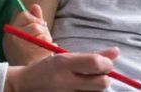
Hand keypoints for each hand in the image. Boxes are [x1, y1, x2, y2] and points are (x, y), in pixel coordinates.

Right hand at [4, 3, 52, 64]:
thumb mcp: (26, 34)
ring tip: (41, 49)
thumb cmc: (26, 53)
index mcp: (11, 32)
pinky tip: (45, 55)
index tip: (37, 27)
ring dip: (47, 41)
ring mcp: (22, 49)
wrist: (22, 78)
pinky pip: (50, 46)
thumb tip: (36, 6)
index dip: (35, 20)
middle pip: (36, 26)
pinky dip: (51, 49)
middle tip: (39, 41)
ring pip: (44, 36)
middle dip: (43, 31)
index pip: (25, 15)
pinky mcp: (33, 58)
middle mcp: (14, 39)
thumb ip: (32, 19)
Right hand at [5, 47, 120, 91]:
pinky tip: (81, 89)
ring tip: (86, 82)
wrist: (24, 86)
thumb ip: (90, 55)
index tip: (106, 63)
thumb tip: (116, 52)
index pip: (95, 63)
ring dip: (96, 87)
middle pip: (101, 83)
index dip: (107, 63)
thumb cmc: (46, 69)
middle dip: (104, 77)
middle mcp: (65, 80)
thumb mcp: (64, 57)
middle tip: (97, 74)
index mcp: (63, 63)